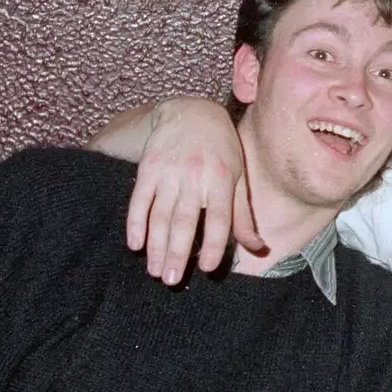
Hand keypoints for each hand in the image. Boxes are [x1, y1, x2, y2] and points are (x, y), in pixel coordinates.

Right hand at [125, 98, 262, 284]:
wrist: (193, 112)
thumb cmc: (222, 151)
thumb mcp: (239, 178)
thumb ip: (243, 215)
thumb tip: (258, 247)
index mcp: (222, 179)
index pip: (218, 218)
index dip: (212, 244)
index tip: (205, 268)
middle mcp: (195, 176)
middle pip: (184, 220)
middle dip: (176, 252)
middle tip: (171, 280)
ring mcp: (169, 171)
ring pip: (160, 213)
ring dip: (155, 245)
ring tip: (155, 271)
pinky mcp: (148, 167)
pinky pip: (139, 199)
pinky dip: (135, 223)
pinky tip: (134, 244)